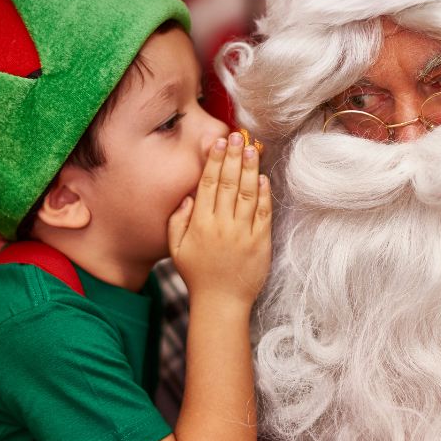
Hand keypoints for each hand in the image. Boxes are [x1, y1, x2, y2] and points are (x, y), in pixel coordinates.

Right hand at [168, 131, 271, 309]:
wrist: (221, 303)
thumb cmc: (197, 275)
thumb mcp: (176, 249)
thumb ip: (177, 220)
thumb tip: (188, 195)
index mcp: (200, 224)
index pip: (208, 184)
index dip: (214, 161)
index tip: (219, 142)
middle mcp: (221, 225)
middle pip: (229, 183)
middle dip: (233, 157)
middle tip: (237, 136)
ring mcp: (242, 233)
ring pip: (247, 194)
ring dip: (250, 169)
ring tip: (252, 149)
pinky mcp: (260, 243)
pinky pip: (263, 213)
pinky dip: (263, 194)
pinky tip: (263, 178)